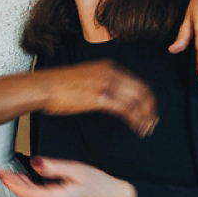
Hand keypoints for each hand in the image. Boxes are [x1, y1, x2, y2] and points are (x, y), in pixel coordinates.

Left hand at [0, 157, 137, 196]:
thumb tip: (35, 163)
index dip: (12, 182)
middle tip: (2, 172)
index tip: (1, 173)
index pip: (28, 191)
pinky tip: (28, 181)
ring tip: (11, 175)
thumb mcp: (76, 170)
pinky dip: (31, 190)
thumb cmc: (99, 182)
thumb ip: (53, 167)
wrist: (114, 196)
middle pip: (28, 196)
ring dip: (22, 187)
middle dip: (13, 184)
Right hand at [39, 61, 158, 136]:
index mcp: (109, 67)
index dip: (147, 98)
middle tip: (153, 122)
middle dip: (150, 108)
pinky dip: (135, 120)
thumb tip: (108, 95)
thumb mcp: (85, 77)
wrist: (45, 86)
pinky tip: (137, 128)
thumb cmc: (59, 85)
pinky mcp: (100, 98)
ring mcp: (106, 84)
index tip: (149, 110)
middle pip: (142, 91)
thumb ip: (100, 82)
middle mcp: (111, 73)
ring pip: (137, 101)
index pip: (138, 82)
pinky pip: (126, 110)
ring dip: (145, 116)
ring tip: (146, 129)